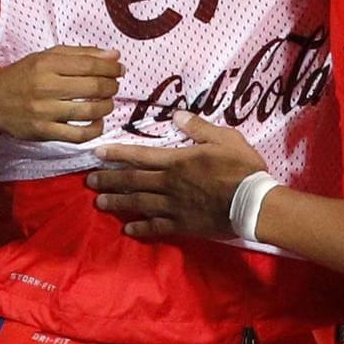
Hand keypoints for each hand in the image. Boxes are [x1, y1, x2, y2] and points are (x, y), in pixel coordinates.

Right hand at [0, 46, 121, 143]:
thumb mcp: (46, 57)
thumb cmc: (24, 75)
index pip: (89, 64)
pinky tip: (97, 122)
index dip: (110, 67)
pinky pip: (78, 135)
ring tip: (106, 103)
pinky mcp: (44, 131)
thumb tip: (114, 55)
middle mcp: (45, 86)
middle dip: (111, 86)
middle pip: (93, 87)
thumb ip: (81, 54)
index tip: (119, 69)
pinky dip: (94, 130)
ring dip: (106, 107)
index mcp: (47, 64)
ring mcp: (44, 111)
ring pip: (89, 111)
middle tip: (114, 86)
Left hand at [88, 111, 265, 238]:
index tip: (97, 153)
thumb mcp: (224, 138)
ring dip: (118, 202)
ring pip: (139, 203)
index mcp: (177, 161)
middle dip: (109, 179)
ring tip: (100, 202)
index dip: (117, 153)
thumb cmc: (242, 168)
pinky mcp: (183, 224)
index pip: (140, 156)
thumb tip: (177, 115)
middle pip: (133, 181)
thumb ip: (199, 127)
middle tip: (89, 180)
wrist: (254, 204)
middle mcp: (169, 184)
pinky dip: (141, 227)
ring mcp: (174, 206)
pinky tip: (127, 228)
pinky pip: (157, 226)